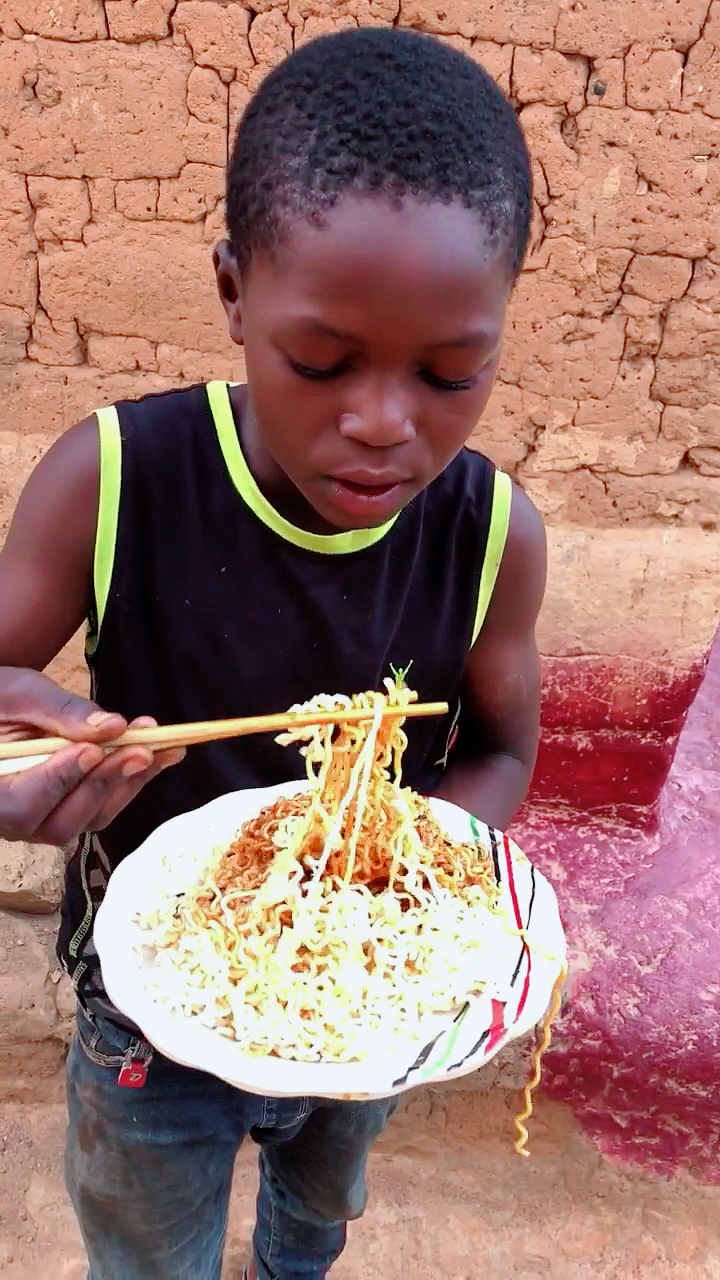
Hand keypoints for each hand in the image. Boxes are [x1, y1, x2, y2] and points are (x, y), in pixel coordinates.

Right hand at [0, 668, 184, 844]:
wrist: (2, 707)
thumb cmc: (0, 700)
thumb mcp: (21, 693)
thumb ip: (60, 711)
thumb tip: (113, 727)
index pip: (19, 805)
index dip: (58, 781)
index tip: (91, 751)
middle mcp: (12, 818)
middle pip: (60, 824)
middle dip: (104, 783)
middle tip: (141, 749)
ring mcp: (44, 818)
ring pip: (88, 819)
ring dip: (127, 782)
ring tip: (161, 747)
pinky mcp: (70, 807)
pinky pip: (104, 805)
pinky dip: (132, 779)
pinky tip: (162, 752)